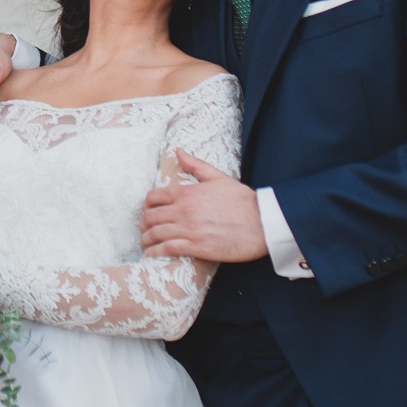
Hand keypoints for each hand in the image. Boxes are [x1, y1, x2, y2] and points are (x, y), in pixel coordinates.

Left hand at [141, 151, 268, 262]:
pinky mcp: (197, 247)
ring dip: (146, 240)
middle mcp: (183, 210)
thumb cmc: (243, 201)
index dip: (146, 206)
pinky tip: (152, 255)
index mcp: (186, 193)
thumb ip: (195, 165)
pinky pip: (167, 249)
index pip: (153, 197)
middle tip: (145, 230)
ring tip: (146, 245)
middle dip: (144, 224)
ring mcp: (189, 229)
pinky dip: (155, 252)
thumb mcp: (218, 177)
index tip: (148, 213)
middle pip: (150, 217)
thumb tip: (178, 151)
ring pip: (155, 234)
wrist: (263, 222)